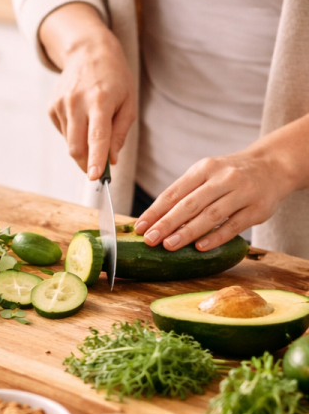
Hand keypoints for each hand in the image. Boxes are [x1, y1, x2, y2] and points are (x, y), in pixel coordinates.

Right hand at [41, 7, 135, 179]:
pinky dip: (74, 134)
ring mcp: (61, 104)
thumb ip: (120, 133)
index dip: (95, 159)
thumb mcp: (128, 102)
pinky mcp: (51, 107)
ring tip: (93, 125)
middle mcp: (77, 102)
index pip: (97, 136)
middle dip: (87, 163)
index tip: (94, 177)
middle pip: (77, 146)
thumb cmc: (114, 78)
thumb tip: (111, 160)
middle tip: (98, 169)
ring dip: (82, 146)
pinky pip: (64, 132)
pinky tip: (82, 117)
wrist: (87, 52)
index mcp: (100, 100)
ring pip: (70, 143)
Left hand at [133, 148, 294, 250]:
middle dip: (167, 223)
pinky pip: (234, 225)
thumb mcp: (206, 174)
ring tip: (169, 245)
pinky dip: (216, 237)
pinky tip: (200, 247)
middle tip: (149, 239)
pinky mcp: (258, 209)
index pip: (174, 192)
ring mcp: (242, 193)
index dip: (155, 211)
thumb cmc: (229, 174)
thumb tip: (154, 219)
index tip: (140, 227)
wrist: (273, 166)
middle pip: (190, 203)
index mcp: (204, 168)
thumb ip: (184, 193)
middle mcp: (223, 178)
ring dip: (188, 232)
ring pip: (211, 215)